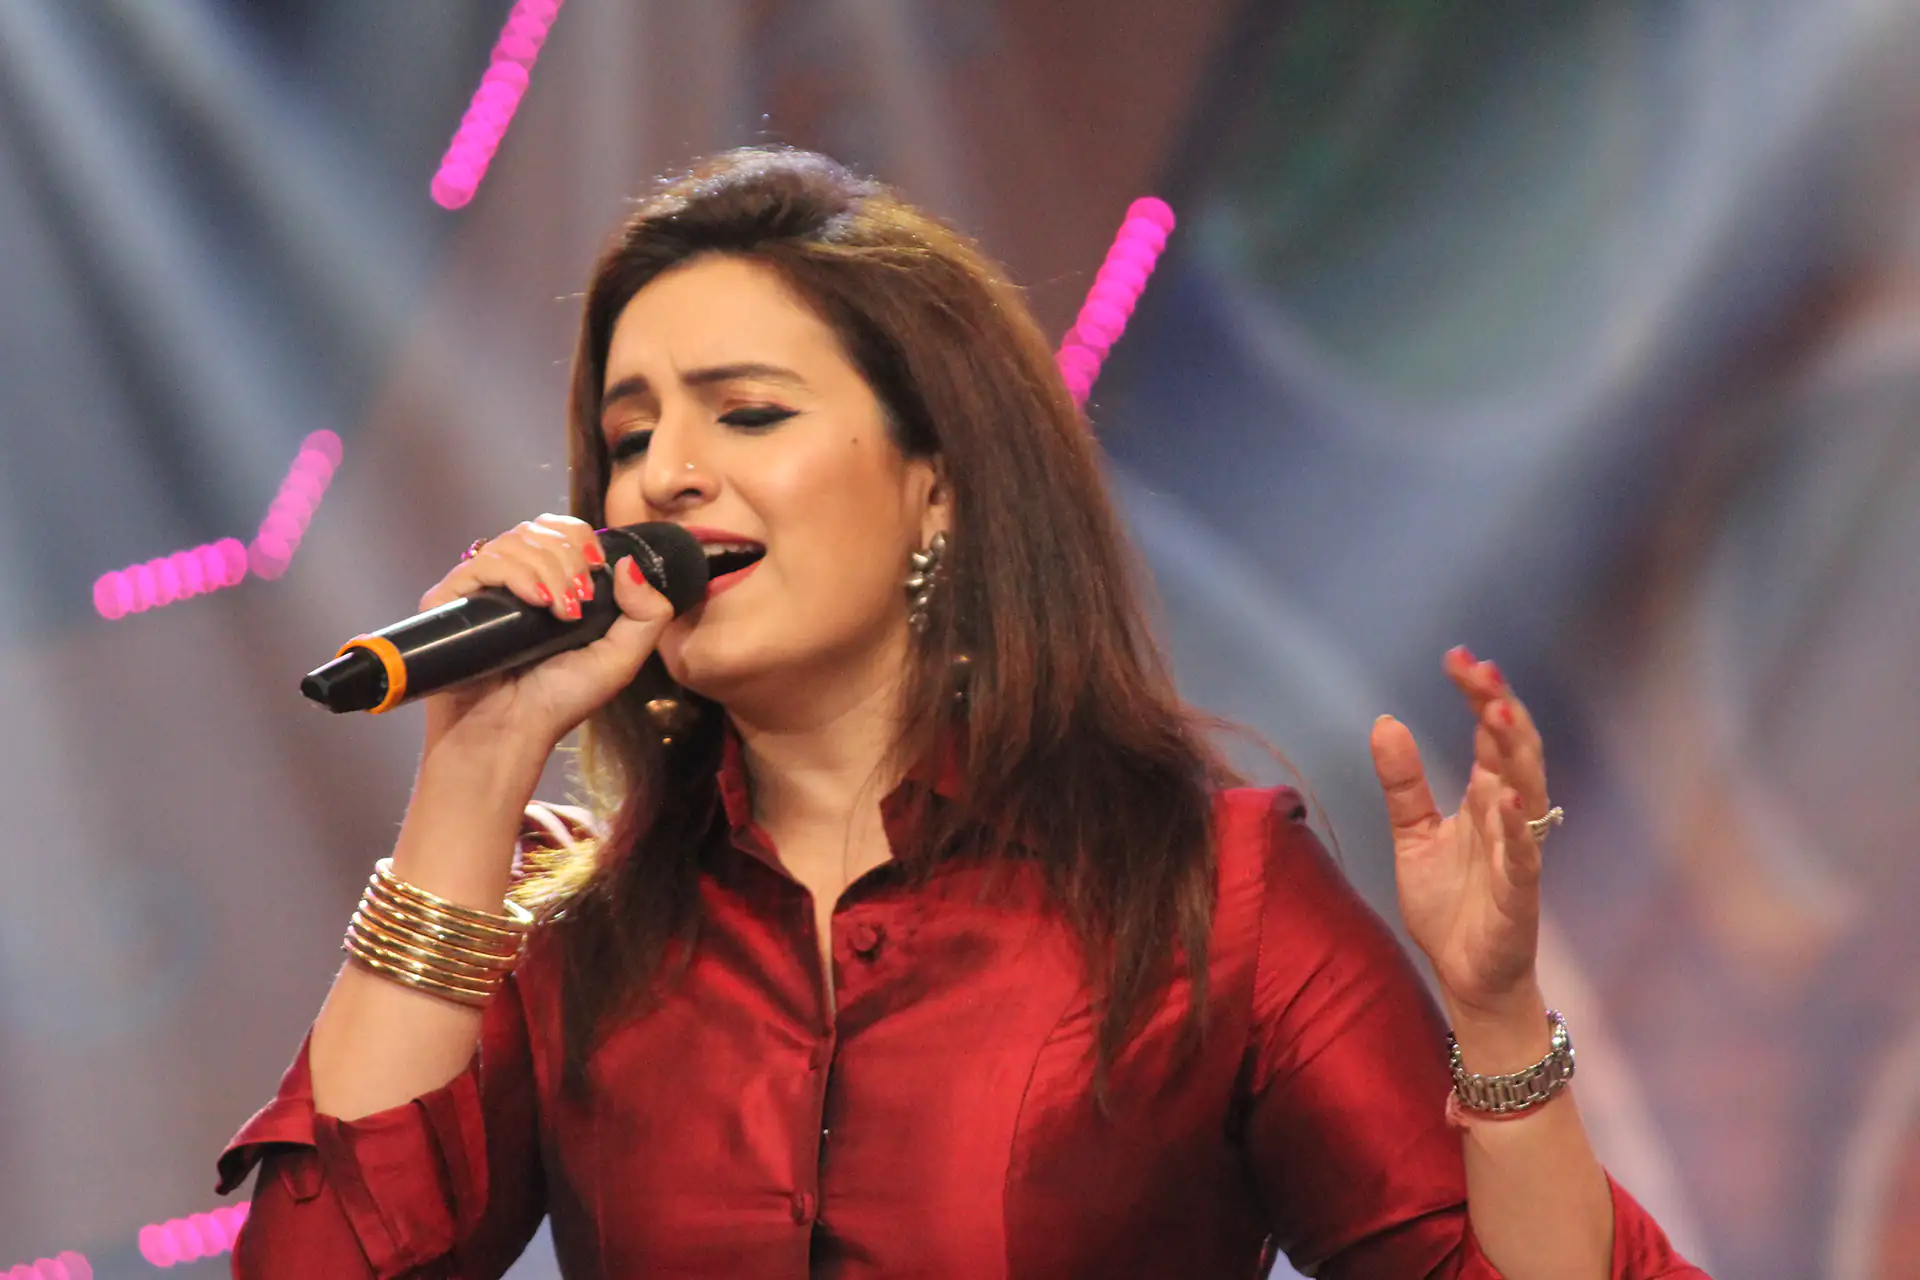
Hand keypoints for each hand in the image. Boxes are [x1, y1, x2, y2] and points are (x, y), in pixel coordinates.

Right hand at [417, 514, 675, 777]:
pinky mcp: (447, 600)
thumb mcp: (621, 659)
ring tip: (560, 613)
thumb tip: (628, 563)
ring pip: (513, 542)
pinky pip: (480, 563)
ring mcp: (478, 589)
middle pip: (538, 530)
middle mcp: (511, 580)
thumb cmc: (559, 701)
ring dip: (548, 570)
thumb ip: (647, 615)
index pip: (558, 531)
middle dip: (568, 559)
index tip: (596, 569)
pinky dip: (515, 574)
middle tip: (578, 604)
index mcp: (547, 584)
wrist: (509, 733)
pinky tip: (535, 602)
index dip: (580, 539)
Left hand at [1369, 647, 1553, 1022]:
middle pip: (1515, 751)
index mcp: (1485, 799)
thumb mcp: (1412, 834)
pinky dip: (1515, 828)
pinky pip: (1522, 857)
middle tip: (1481, 669)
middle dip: (1501, 708)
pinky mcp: (1519, 895)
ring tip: (1496, 714)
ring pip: (1528, 793)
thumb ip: (1402, 783)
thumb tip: (1385, 722)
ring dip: (1515, 755)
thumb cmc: (1450, 905)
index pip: (1488, 735)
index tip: (1457, 656)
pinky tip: (1504, 798)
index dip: (1478, 695)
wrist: (1466, 975)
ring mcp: (1518, 854)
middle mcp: (1509, 818)